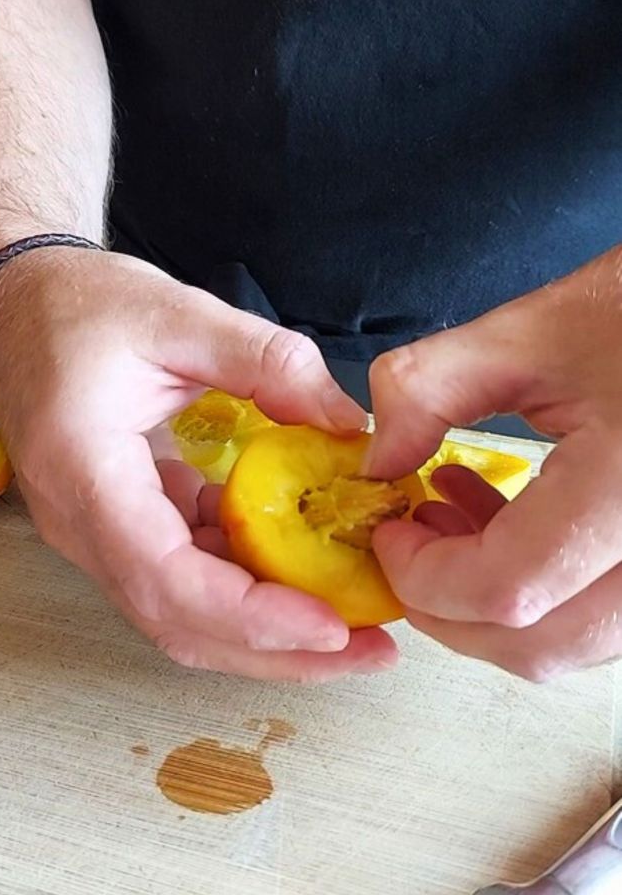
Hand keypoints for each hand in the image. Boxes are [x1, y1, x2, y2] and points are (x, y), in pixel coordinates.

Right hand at [0, 248, 396, 680]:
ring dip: (267, 628)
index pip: (166, 578)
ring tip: (352, 621)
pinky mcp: (119, 526)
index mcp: (84, 473)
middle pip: (179, 623)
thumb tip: (348, 424)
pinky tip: (299, 560)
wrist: (17, 304)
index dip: (252, 615)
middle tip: (370, 650)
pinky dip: (244, 583)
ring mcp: (96, 534)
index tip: (332, 624)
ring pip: (182, 614)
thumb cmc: (79, 305)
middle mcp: (81, 526)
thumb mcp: (178, 314)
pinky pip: (182, 577)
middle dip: (278, 650)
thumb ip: (267, 362)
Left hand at [365, 245, 621, 680]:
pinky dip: (545, 592)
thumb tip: (376, 462)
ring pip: (577, 644)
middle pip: (541, 645)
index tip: (387, 532)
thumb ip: (430, 389)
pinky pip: (605, 616)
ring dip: (496, 603)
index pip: (508, 588)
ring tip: (452, 515)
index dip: (425, 575)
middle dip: (451, 608)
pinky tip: (510, 517)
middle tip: (409, 542)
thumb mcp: (532, 330)